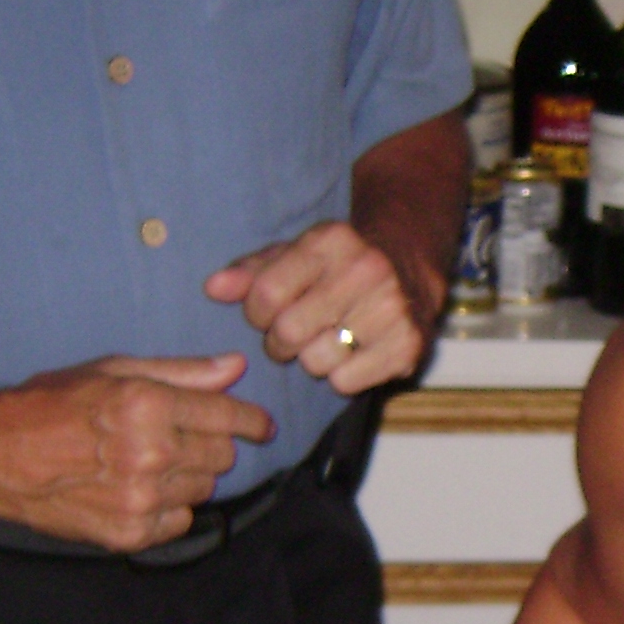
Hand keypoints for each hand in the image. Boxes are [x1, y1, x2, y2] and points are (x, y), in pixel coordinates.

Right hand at [0, 353, 273, 549]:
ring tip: (147, 462)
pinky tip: (138, 490)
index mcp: (148, 406)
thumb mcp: (114, 371)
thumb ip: (181, 373)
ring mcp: (140, 499)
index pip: (228, 416)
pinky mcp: (129, 533)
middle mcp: (150, 454)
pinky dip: (168, 507)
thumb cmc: (50, 404)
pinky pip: (180, 520)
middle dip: (209, 444)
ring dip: (188, 475)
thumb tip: (235, 368)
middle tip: (176, 437)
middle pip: (221, 455)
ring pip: (204, 488)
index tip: (260, 425)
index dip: (251, 420)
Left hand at [207, 219, 425, 393]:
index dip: (256, 313)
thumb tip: (214, 288)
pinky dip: (341, 378)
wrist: (409, 267)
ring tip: (324, 344)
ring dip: (312, 361)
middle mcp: (367, 270)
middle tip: (292, 336)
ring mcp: (392, 308)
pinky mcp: (409, 345)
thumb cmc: (337, 265)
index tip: (267, 314)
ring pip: (318, 361)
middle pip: (290, 331)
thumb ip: (251, 272)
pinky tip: (351, 356)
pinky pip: (347, 382)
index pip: (267, 293)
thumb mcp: (294, 256)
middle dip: (280, 343)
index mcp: (332, 241)